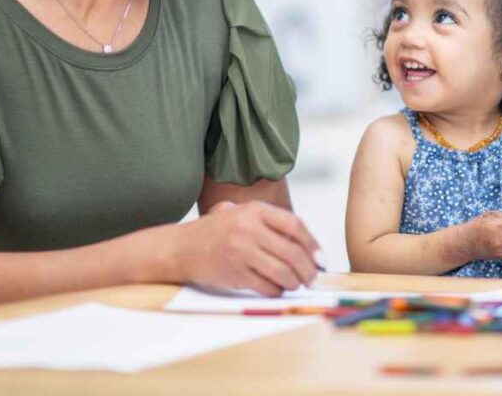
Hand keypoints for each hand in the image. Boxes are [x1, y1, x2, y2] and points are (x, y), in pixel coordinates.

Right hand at [176, 200, 320, 295]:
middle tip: (313, 278)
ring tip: (296, 284)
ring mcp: (241, 252)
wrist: (180, 248)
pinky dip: (277, 291)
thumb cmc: (213, 232)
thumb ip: (268, 221)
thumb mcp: (238, 212)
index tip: (321, 258)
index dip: (312, 244)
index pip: (294, 225)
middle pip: (292, 252)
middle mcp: (248, 228)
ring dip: (295, 282)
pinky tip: (277, 289)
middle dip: (308, 269)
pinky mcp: (235, 273)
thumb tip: (306, 243)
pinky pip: (267, 286)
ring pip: (283, 272)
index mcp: (254, 210)